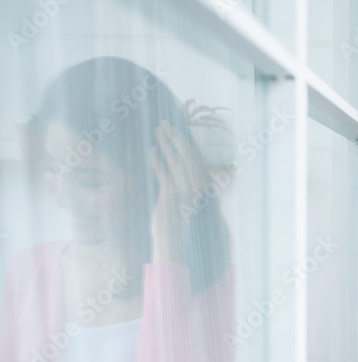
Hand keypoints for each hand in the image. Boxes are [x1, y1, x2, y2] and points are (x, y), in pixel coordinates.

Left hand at [150, 120, 207, 261]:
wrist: (175, 238)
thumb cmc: (178, 221)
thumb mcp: (183, 200)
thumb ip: (183, 184)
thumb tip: (179, 172)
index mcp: (201, 184)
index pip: (194, 156)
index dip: (185, 141)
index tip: (176, 129)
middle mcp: (196, 185)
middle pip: (186, 153)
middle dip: (175, 136)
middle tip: (164, 122)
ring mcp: (184, 188)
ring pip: (175, 159)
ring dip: (165, 142)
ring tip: (156, 130)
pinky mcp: (171, 193)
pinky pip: (163, 171)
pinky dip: (156, 160)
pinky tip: (152, 150)